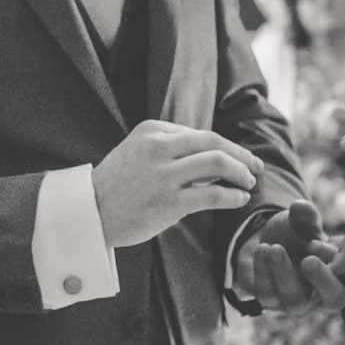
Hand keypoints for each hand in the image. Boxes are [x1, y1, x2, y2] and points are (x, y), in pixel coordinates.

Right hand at [92, 121, 259, 248]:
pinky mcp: (168, 202)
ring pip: (217, 164)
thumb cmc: (116, 185)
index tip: (239, 156)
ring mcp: (164, 175)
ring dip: (241, 172)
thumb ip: (170, 149)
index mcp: (151, 131)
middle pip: (214, 143)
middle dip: (241, 155)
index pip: (200, 134)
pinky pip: (212, 195)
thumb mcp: (137, 151)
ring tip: (249, 182)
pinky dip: (233, 196)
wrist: (88, 213)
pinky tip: (240, 198)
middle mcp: (158, 148)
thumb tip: (212, 158)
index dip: (225, 146)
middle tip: (256, 166)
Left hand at [231, 200, 344, 313]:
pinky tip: (262, 249)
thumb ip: (306, 216)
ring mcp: (297, 303)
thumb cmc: (295, 232)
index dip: (343, 261)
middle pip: (335, 300)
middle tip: (309, 261)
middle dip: (323, 281)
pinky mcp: (271, 302)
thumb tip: (301, 207)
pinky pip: (268, 295)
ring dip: (285, 274)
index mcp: (341, 274)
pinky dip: (263, 272)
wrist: (266, 240)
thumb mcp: (302, 221)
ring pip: (296, 301)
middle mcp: (324, 295)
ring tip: (275, 248)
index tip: (323, 243)